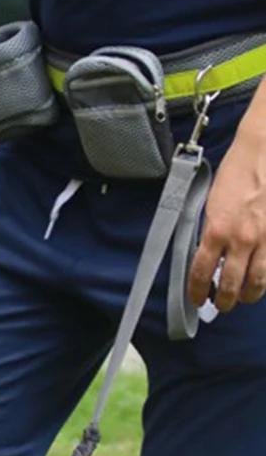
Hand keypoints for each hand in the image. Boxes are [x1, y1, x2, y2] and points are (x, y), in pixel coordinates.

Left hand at [189, 121, 265, 310]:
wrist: (265, 149)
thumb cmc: (237, 172)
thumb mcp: (212, 204)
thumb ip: (211, 232)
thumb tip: (207, 254)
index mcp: (217, 230)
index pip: (200, 273)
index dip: (197, 292)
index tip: (197, 300)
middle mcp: (242, 238)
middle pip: (230, 283)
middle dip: (225, 300)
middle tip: (222, 305)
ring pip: (259, 279)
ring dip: (250, 293)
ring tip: (244, 297)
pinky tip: (263, 277)